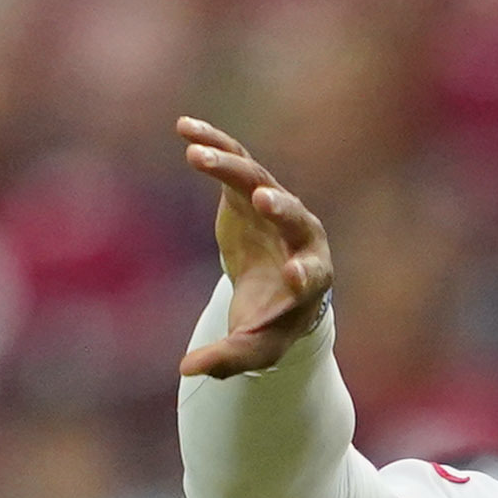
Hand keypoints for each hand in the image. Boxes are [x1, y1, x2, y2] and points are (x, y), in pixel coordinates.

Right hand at [177, 116, 334, 377]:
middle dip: (279, 208)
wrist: (276, 286)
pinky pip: (234, 160)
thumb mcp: (255, 347)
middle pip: (293, 216)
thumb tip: (186, 369)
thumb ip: (227, 360)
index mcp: (312, 276)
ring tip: (195, 155)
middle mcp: (300, 234)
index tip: (293, 276)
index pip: (313, 272)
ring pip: (257, 180)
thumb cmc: (271, 321)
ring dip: (229, 166)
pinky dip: (213, 143)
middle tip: (262, 200)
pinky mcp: (249, 188)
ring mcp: (275, 206)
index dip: (304, 273)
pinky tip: (184, 127)